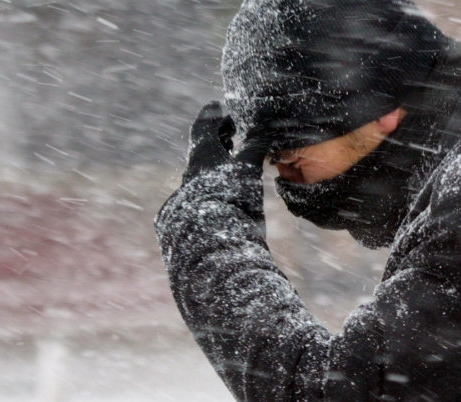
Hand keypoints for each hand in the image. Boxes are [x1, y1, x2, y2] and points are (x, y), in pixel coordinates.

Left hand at [177, 101, 266, 236]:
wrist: (213, 235)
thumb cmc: (231, 196)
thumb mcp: (248, 167)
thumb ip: (256, 146)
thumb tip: (265, 126)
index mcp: (203, 153)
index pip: (203, 125)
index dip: (212, 114)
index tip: (219, 106)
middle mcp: (195, 167)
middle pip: (205, 144)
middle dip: (219, 134)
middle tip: (233, 127)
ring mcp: (195, 186)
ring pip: (207, 162)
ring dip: (220, 153)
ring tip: (234, 150)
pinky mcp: (199, 202)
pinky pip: (208, 177)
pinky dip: (220, 169)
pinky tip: (231, 177)